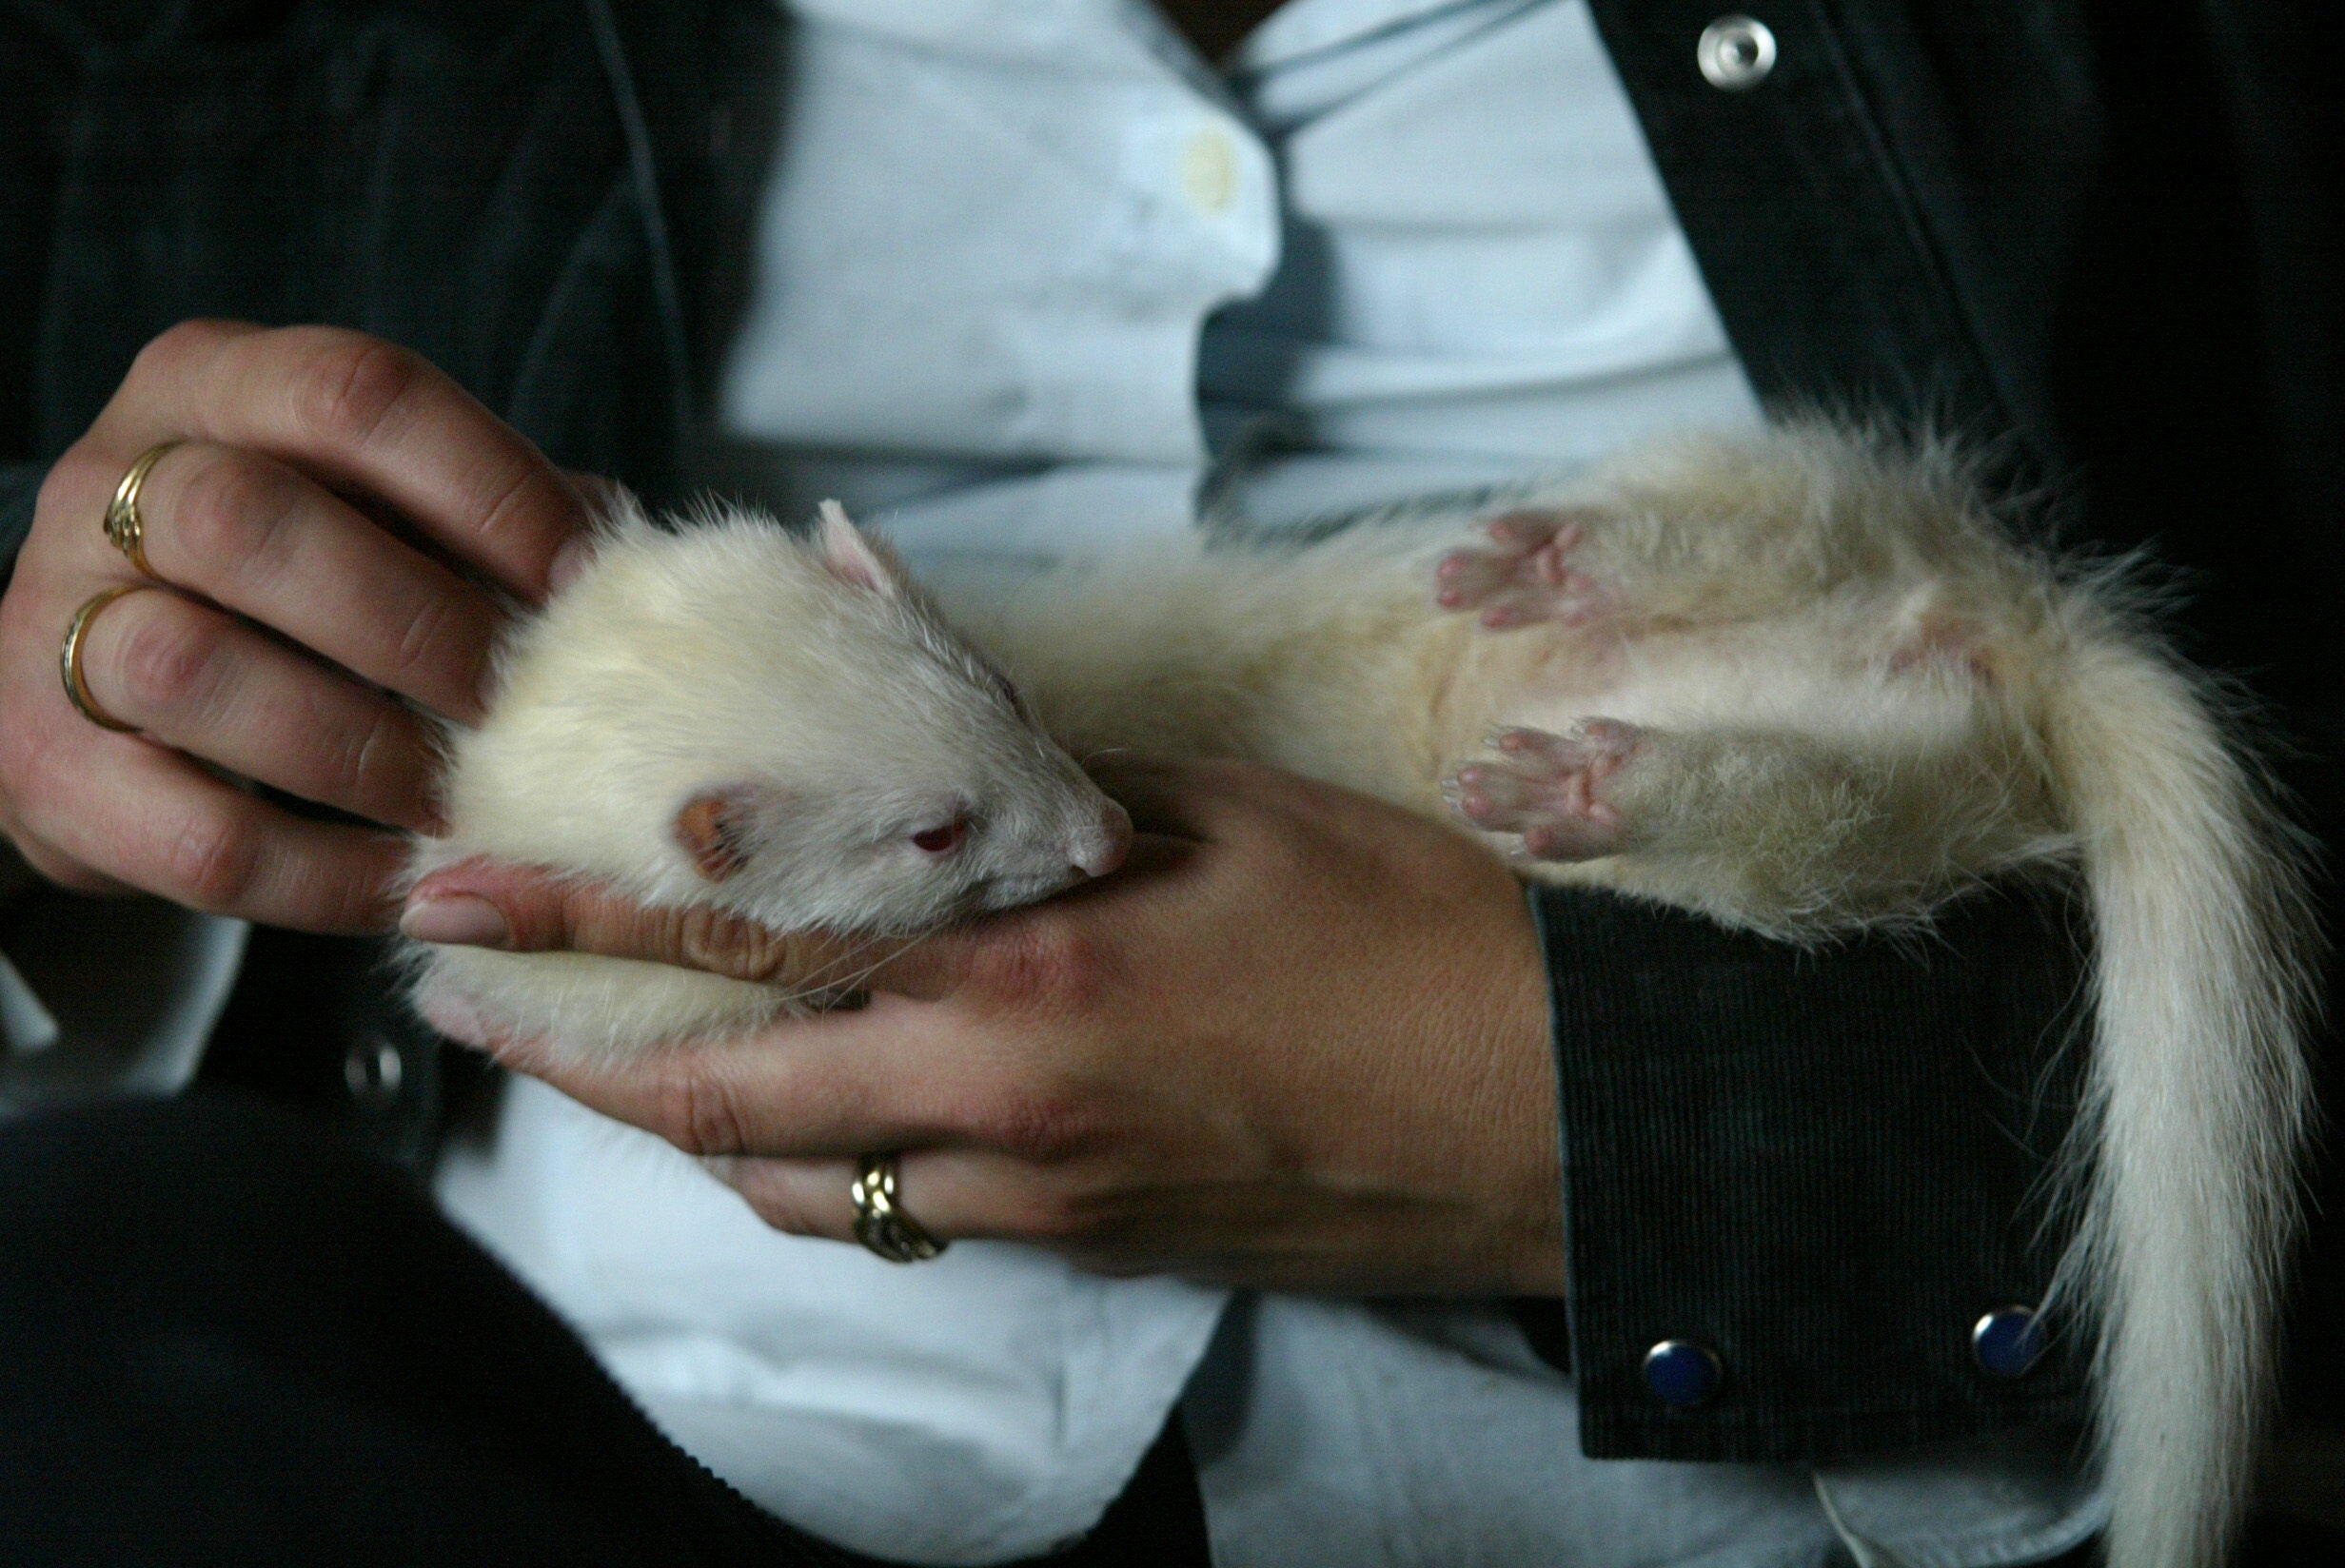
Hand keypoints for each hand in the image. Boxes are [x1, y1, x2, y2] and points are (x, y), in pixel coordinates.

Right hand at [0, 321, 587, 931]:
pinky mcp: (43, 772)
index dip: (490, 492)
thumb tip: (634, 572)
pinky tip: (409, 879)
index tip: (581, 584)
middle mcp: (108, 484)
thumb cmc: (291, 586)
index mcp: (215, 385)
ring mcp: (51, 623)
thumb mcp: (377, 510)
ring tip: (460, 798)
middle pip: (246, 521)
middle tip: (511, 702)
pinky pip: (198, 836)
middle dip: (413, 624)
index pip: (358, 396)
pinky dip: (327, 874)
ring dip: (361, 751)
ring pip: (190, 669)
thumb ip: (492, 518)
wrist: (104, 696)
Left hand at [408, 758, 1565, 1296]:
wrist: (1553, 1115)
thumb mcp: (1225, 811)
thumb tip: (912, 700)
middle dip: (585, 1068)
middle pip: (728, 1118)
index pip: (750, 953)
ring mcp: (1043, 1209)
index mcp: (1029, 984)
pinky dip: (823, 1164)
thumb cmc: (1407, 937)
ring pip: (802, 1193)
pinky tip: (829, 1101)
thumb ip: (1035, 773)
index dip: (582, 934)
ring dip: (699, 1129)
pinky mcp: (1090, 1251)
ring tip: (639, 1053)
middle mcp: (1003, 1120)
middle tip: (485, 1010)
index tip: (452, 915)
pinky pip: (901, 1222)